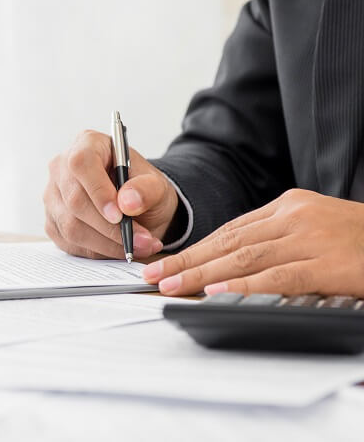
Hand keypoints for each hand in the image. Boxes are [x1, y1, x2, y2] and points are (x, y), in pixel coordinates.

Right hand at [44, 130, 179, 259]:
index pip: (82, 164)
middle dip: (110, 228)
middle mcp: (61, 168)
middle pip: (74, 201)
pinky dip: (98, 251)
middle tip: (141, 241)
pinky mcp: (52, 222)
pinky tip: (119, 249)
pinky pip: (70, 243)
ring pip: (71, 226)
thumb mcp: (156, 184)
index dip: (98, 191)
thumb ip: (146, 189)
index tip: (120, 216)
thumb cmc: (141, 187)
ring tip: (138, 247)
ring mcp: (53, 196)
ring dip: (107, 244)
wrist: (135, 205)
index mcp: (86, 144)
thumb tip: (128, 203)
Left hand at [143, 189, 363, 296]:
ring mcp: (312, 239)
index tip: (165, 263)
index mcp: (290, 206)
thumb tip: (229, 265)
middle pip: (229, 242)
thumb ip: (278, 241)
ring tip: (172, 285)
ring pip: (244, 258)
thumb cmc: (361, 242)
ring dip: (202, 274)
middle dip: (187, 261)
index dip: (194, 248)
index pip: (230, 230)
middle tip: (154, 276)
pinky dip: (243, 285)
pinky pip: (277, 276)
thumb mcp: (316, 230)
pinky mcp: (329, 264)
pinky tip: (217, 291)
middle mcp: (296, 217)